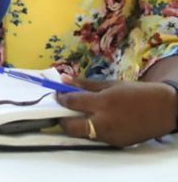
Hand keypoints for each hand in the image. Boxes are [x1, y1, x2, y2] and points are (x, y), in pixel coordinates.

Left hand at [56, 76, 177, 146]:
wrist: (165, 109)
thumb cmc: (138, 93)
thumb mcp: (111, 84)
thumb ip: (85, 84)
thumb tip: (63, 79)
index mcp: (103, 103)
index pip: (71, 103)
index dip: (60, 99)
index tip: (58, 95)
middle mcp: (104, 122)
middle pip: (71, 127)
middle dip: (62, 120)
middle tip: (63, 112)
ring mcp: (111, 136)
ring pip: (83, 134)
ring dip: (77, 126)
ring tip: (81, 115)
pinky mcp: (117, 144)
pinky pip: (98, 138)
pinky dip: (93, 130)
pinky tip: (97, 121)